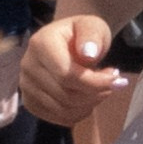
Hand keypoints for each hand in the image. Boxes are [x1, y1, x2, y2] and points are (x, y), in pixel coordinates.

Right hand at [20, 14, 135, 128]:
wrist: (67, 42)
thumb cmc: (82, 34)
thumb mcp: (93, 26)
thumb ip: (91, 35)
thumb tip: (88, 54)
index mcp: (40, 44)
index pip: (66, 75)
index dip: (95, 83)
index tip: (117, 79)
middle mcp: (27, 66)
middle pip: (66, 95)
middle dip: (96, 93)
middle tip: (112, 83)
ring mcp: (25, 86)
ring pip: (63, 109)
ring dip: (90, 104)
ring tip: (100, 88)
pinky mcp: (30, 102)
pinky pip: (58, 118)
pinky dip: (78, 113)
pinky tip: (87, 98)